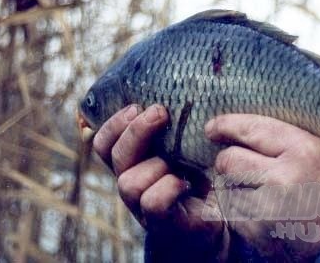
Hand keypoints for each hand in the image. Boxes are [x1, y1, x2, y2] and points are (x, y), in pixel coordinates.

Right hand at [93, 104, 228, 261]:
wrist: (215, 219)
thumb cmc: (198, 176)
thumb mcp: (183, 147)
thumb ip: (171, 129)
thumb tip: (171, 97)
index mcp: (131, 163)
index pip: (104, 143)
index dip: (113, 124)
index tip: (136, 106)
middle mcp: (130, 182)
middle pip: (114, 155)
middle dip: (136, 130)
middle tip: (159, 113)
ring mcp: (141, 206)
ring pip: (128, 182)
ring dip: (155, 165)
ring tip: (177, 163)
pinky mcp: (161, 222)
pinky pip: (152, 202)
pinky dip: (169, 188)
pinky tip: (186, 183)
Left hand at [205, 114, 319, 259]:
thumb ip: (295, 134)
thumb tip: (253, 122)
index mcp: (306, 149)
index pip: (252, 127)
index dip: (226, 125)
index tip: (212, 127)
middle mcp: (287, 176)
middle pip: (229, 160)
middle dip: (227, 163)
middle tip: (235, 166)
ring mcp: (272, 208)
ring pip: (226, 189)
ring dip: (234, 190)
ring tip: (259, 195)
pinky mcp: (262, 234)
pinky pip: (233, 216)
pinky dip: (239, 215)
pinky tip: (262, 216)